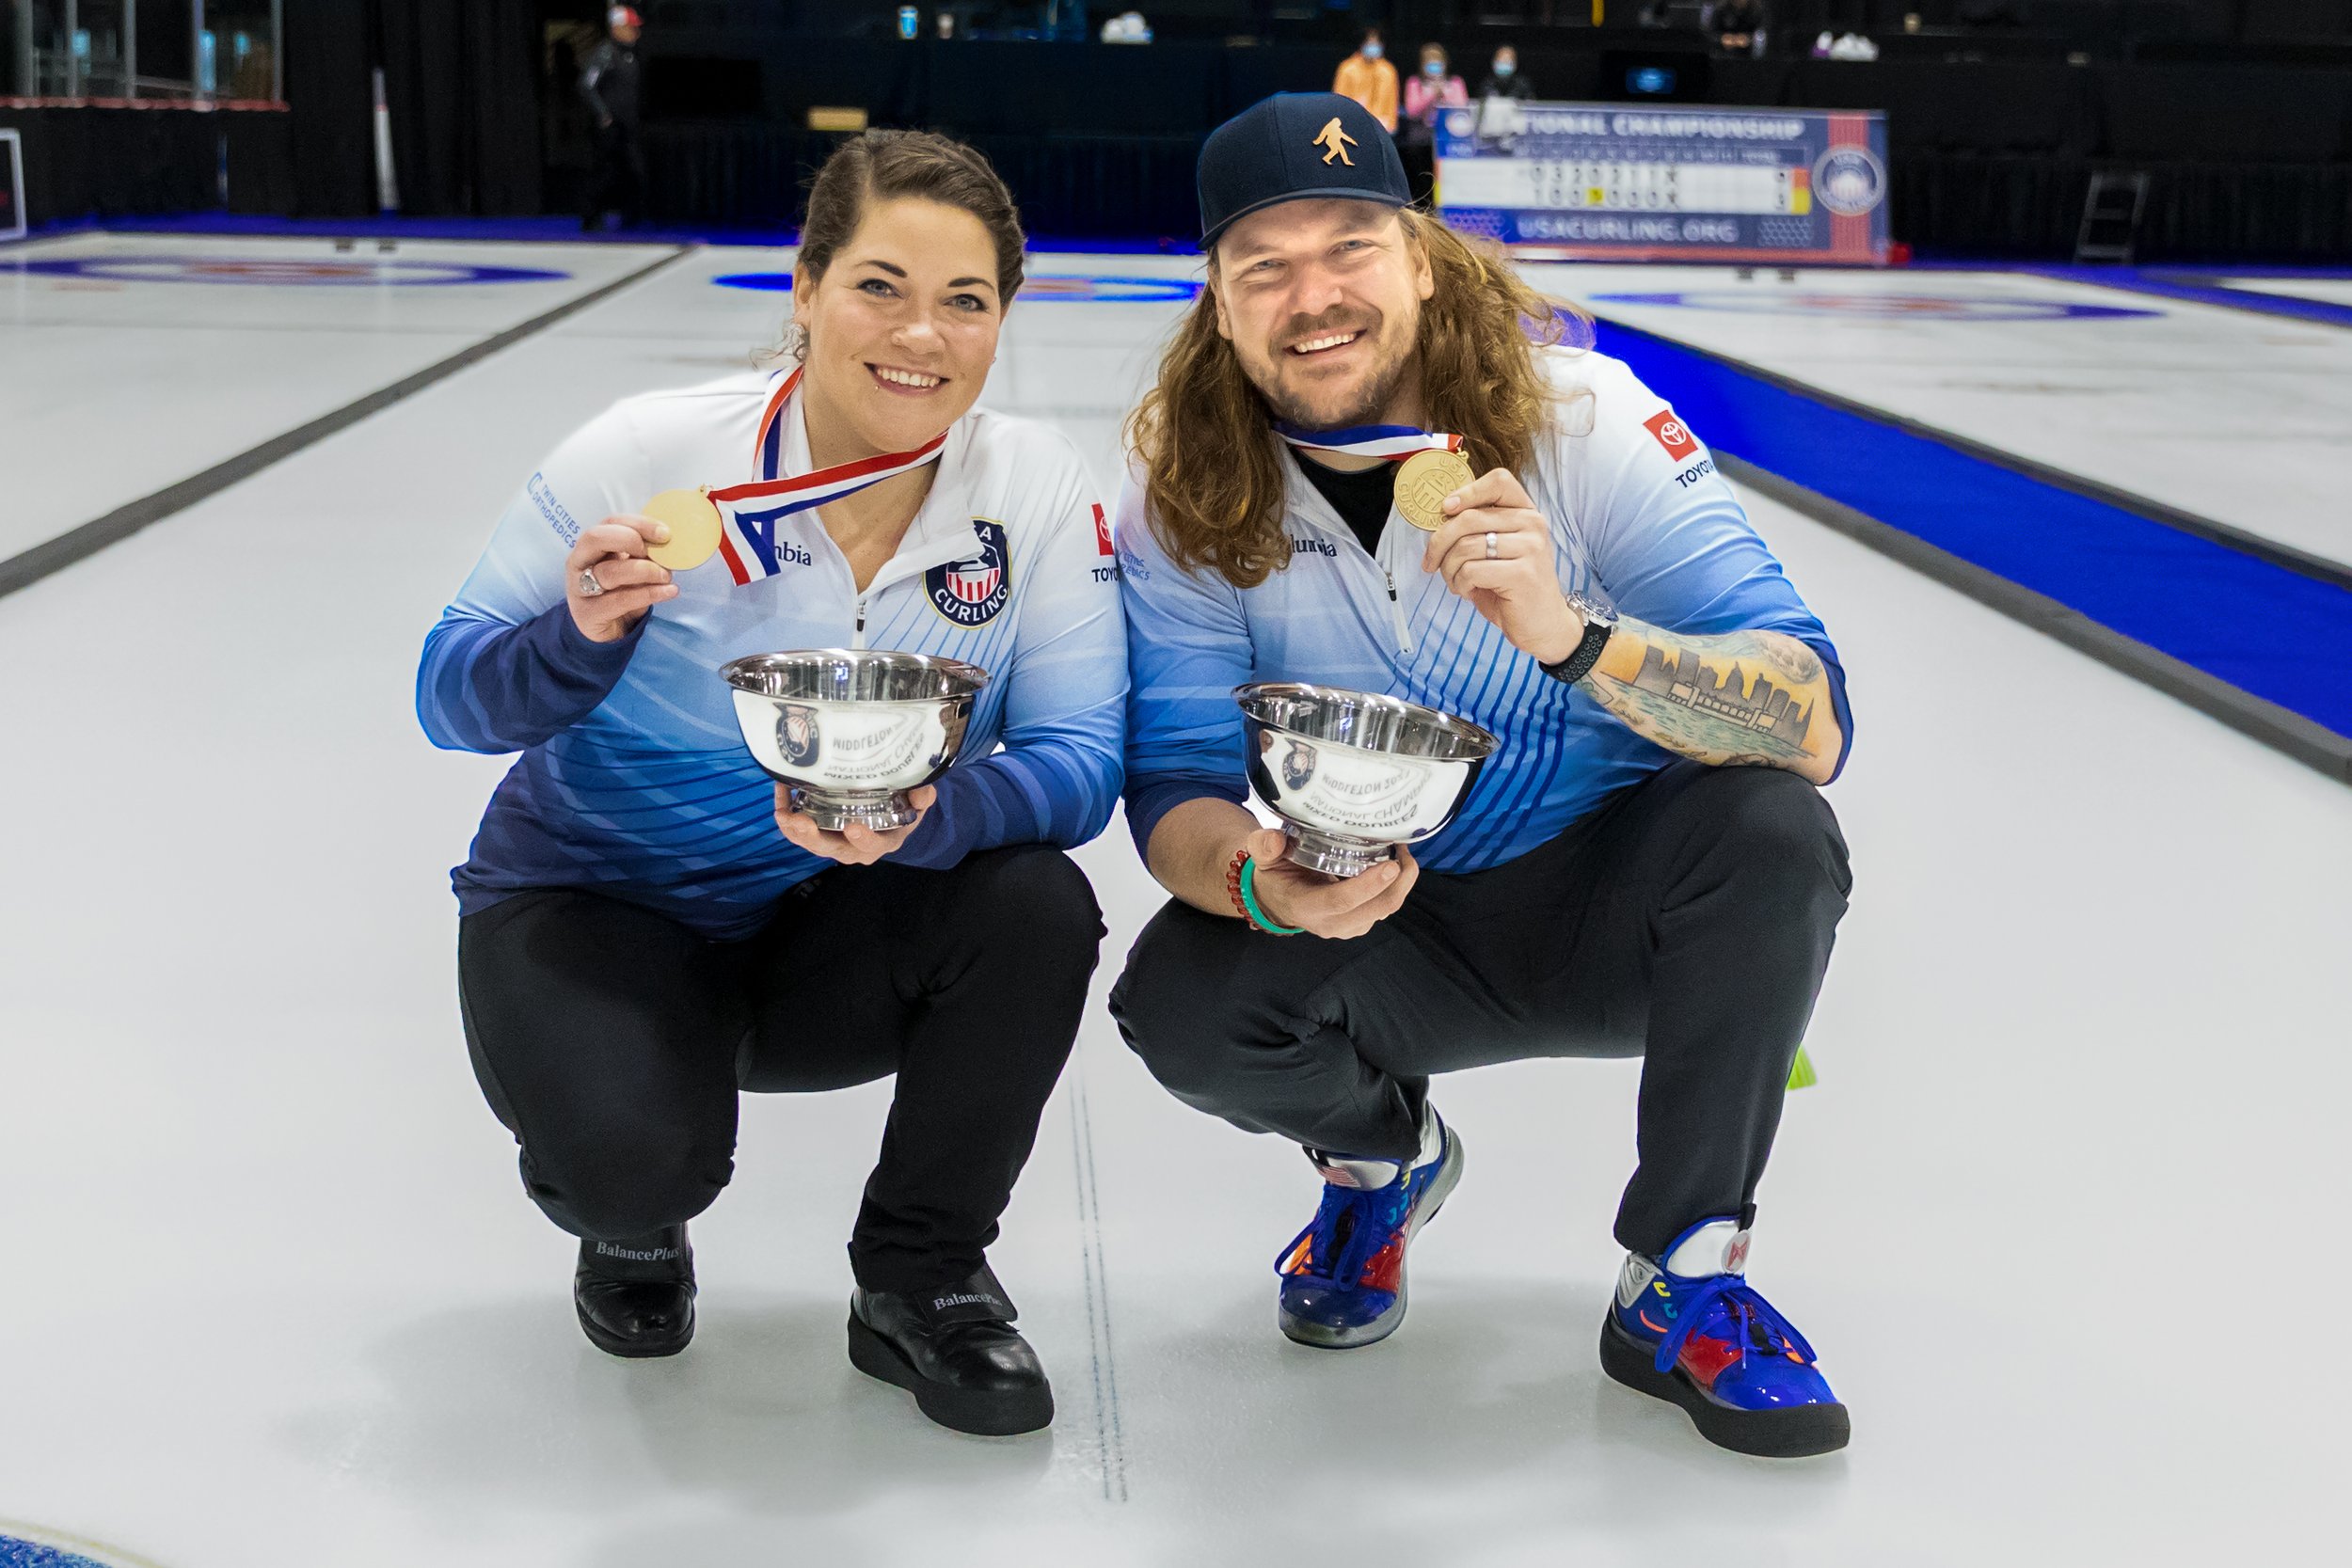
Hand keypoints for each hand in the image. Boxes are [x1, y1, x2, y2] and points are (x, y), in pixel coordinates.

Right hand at [566, 514, 678, 642]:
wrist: (605, 633)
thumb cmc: (619, 593)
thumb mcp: (631, 569)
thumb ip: (644, 555)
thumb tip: (671, 545)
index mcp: (591, 545)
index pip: (610, 522)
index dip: (638, 523)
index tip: (665, 533)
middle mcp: (579, 561)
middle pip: (596, 538)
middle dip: (630, 539)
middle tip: (657, 554)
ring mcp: (579, 587)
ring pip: (610, 572)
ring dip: (645, 571)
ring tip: (667, 576)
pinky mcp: (589, 612)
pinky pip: (620, 600)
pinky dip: (648, 594)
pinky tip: (669, 592)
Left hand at [775, 783, 934, 864]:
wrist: (889, 818)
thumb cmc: (903, 810)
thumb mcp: (917, 804)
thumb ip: (922, 797)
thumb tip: (922, 790)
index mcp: (882, 841)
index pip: (873, 845)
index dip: (863, 840)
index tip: (853, 828)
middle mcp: (855, 849)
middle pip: (832, 848)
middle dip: (812, 837)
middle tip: (799, 821)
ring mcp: (835, 843)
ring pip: (812, 843)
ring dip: (794, 830)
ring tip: (782, 813)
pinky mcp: (820, 835)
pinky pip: (800, 832)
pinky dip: (788, 818)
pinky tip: (781, 798)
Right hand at [1245, 827, 1417, 939]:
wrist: (1277, 901)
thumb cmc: (1275, 876)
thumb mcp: (1263, 858)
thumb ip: (1264, 846)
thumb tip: (1274, 839)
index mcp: (1307, 906)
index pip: (1341, 900)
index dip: (1368, 885)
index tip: (1390, 864)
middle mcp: (1331, 923)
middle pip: (1376, 908)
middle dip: (1399, 882)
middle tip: (1403, 849)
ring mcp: (1349, 927)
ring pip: (1385, 909)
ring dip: (1401, 883)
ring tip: (1401, 851)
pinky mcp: (1360, 923)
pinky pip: (1384, 907)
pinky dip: (1395, 887)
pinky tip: (1394, 864)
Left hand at [1419, 468, 1583, 664]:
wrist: (1543, 625)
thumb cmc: (1512, 587)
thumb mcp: (1497, 551)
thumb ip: (1478, 529)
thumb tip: (1441, 515)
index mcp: (1527, 512)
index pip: (1499, 481)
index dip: (1467, 492)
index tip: (1446, 509)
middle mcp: (1533, 524)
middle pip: (1469, 518)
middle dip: (1439, 542)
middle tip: (1431, 562)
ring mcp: (1531, 548)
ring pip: (1465, 546)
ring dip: (1449, 569)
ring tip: (1455, 581)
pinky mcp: (1523, 574)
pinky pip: (1471, 570)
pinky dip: (1460, 583)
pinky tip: (1467, 591)